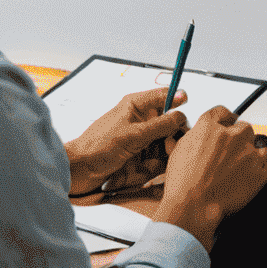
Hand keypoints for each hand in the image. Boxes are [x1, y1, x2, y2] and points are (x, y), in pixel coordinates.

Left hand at [65, 87, 188, 196]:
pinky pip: (156, 157)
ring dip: (167, 150)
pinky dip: (159, 163)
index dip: (178, 99)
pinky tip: (155, 168)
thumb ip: (159, 125)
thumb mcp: (133, 135)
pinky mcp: (137, 156)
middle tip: (173, 143)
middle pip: (168, 121)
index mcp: (136, 105)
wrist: (78, 171)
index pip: (164, 95)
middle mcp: (139, 120)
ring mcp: (139, 139)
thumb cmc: (98, 147)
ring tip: (163, 158)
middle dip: (174, 132)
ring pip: (164, 141)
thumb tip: (181, 115)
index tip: (188, 108)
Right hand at [156, 105, 266, 250]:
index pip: (222, 112)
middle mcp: (232, 135)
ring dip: (257, 154)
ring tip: (251, 165)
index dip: (225, 119)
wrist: (192, 207)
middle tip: (235, 153)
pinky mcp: (259, 170)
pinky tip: (259, 177)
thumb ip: (192, 137)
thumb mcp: (178, 152)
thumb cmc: (182, 184)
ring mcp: (248, 152)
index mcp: (209, 127)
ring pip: (262, 145)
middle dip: (241, 139)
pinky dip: (266, 172)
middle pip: (244, 128)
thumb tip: (195, 134)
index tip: (228, 125)